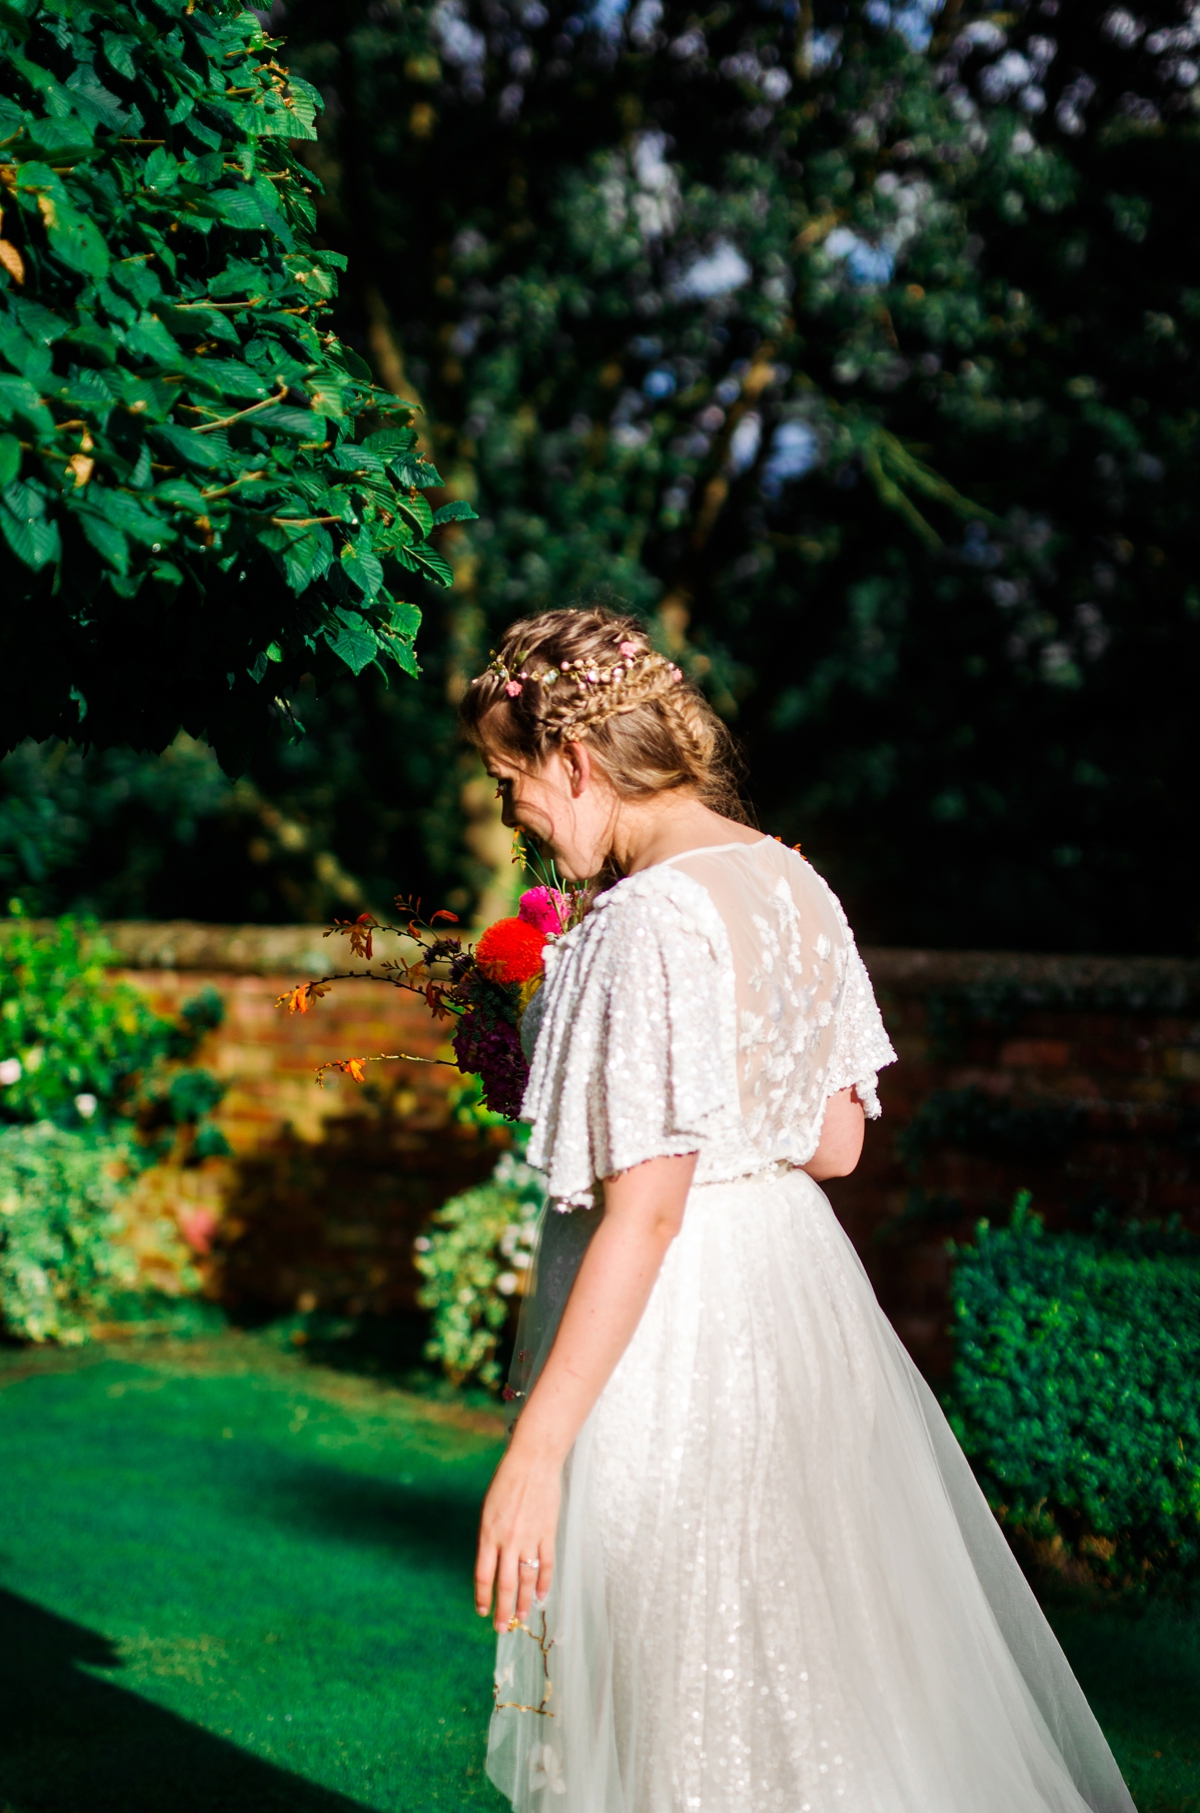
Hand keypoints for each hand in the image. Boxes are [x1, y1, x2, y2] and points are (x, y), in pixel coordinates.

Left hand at [475, 1441, 561, 1631]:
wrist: (532, 1461)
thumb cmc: (506, 1483)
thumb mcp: (488, 1510)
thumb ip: (489, 1539)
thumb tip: (492, 1565)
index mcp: (488, 1533)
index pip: (483, 1575)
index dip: (482, 1597)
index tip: (482, 1612)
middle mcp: (508, 1540)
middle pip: (505, 1584)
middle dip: (503, 1610)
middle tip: (503, 1629)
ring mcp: (529, 1538)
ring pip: (526, 1580)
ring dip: (524, 1602)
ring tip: (522, 1618)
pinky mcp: (548, 1533)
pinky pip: (546, 1565)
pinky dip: (544, 1584)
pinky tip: (541, 1597)